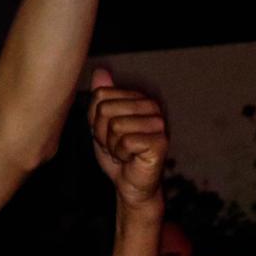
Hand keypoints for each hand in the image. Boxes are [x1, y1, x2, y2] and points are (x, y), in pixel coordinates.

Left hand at [87, 68, 167, 208]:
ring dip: (112, 146)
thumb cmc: (118, 155)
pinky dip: (121, 155)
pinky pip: (126, 141)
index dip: (95, 120)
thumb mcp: (101, 125)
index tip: (107, 134)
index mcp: (137, 98)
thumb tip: (100, 71)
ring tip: (123, 152)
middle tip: (115, 146)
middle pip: (105, 110)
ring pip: (115, 126)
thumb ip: (100, 100)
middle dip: (102, 134)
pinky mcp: (160, 141)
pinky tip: (131, 158)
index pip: (100, 96)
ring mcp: (157, 122)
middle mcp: (151, 106)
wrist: (130, 184)